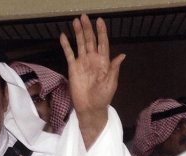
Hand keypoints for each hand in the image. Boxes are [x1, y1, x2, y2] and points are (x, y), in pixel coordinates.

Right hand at [60, 14, 124, 148]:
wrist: (90, 108)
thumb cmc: (103, 97)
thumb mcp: (111, 83)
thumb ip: (114, 68)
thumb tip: (122, 55)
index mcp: (104, 62)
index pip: (103, 43)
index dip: (101, 32)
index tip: (99, 21)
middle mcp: (93, 59)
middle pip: (90, 40)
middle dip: (88, 28)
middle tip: (84, 16)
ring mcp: (82, 62)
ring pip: (80, 44)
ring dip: (78, 33)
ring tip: (76, 21)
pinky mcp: (73, 68)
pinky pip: (69, 54)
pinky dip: (66, 45)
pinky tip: (63, 36)